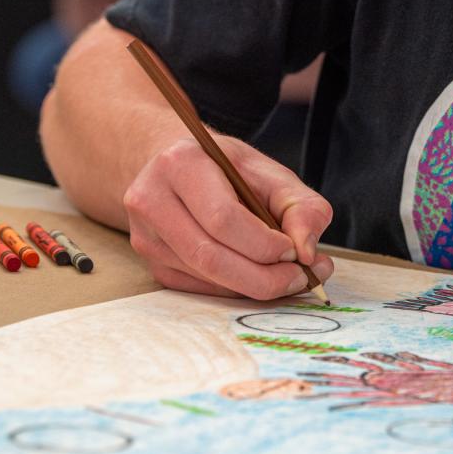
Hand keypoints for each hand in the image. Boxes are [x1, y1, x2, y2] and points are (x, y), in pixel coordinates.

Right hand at [123, 137, 333, 298]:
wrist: (179, 168)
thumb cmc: (228, 169)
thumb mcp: (271, 173)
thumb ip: (302, 207)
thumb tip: (308, 253)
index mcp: (181, 164)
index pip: (222, 218)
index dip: (264, 244)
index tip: (296, 252)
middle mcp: (152, 199)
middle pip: (209, 256)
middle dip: (263, 277)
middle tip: (300, 278)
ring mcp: (145, 234)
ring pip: (204, 277)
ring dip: (253, 286)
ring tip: (287, 277)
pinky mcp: (151, 262)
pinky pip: (197, 289)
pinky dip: (234, 289)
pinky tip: (256, 276)